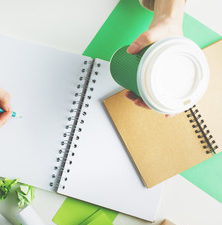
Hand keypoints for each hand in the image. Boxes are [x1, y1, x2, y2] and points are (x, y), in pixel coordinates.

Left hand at [126, 0, 184, 116]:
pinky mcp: (154, 71)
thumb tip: (130, 50)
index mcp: (180, 69)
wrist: (165, 22)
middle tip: (135, 101)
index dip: (175, 107)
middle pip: (162, 96)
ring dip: (142, 97)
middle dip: (148, 103)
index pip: (181, 94)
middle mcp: (171, 74)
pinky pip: (148, 84)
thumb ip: (145, 38)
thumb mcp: (159, 31)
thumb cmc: (168, 29)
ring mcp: (162, 74)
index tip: (166, 115)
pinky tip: (133, 93)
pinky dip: (141, 90)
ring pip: (153, 92)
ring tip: (129, 96)